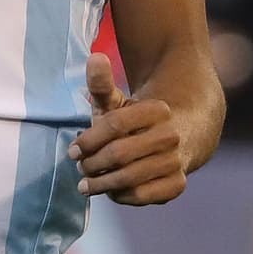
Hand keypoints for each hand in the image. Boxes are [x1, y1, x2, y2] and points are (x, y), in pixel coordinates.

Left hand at [68, 53, 187, 205]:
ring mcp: (176, 161)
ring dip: (102, 183)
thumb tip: (95, 57)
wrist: (179, 137)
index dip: (89, 139)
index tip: (73, 151)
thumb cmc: (135, 120)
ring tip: (86, 183)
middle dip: (93, 164)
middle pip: (120, 153)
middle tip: (80, 168)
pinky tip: (109, 191)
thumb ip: (101, 83)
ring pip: (130, 178)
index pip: (115, 125)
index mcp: (156, 109)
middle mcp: (171, 135)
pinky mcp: (177, 185)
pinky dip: (121, 196)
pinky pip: (142, 196)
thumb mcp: (118, 101)